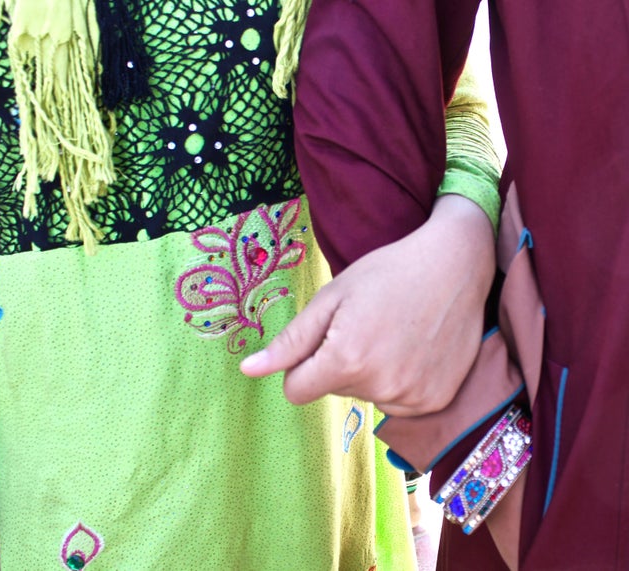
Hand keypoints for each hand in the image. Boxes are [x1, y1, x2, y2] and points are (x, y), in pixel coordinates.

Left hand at [241, 195, 495, 415]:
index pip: (296, 391)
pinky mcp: (435, 401)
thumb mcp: (331, 299)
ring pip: (365, 396)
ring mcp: (412, 398)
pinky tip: (413, 349)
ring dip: (370, 373)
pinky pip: (396, 402)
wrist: (455, 265)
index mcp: (346, 361)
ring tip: (393, 334)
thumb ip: (290, 342)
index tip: (322, 339)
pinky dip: (399, 381)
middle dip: (339, 363)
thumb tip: (248, 372)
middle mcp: (379, 387)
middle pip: (333, 390)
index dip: (301, 366)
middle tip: (367, 325)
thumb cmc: (387, 273)